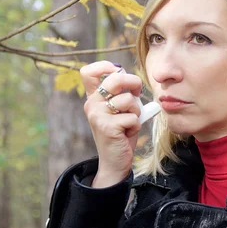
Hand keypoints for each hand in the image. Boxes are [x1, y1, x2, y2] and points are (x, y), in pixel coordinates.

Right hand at [80, 61, 142, 187]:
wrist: (114, 161)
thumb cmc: (121, 133)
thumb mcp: (120, 110)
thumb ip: (123, 94)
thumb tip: (133, 80)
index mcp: (93, 98)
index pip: (88, 72)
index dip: (105, 66)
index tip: (118, 72)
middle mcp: (92, 104)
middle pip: (115, 78)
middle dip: (133, 82)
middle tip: (138, 92)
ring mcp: (97, 115)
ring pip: (128, 99)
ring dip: (136, 111)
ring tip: (129, 121)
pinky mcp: (107, 127)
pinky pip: (132, 117)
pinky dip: (135, 125)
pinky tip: (127, 133)